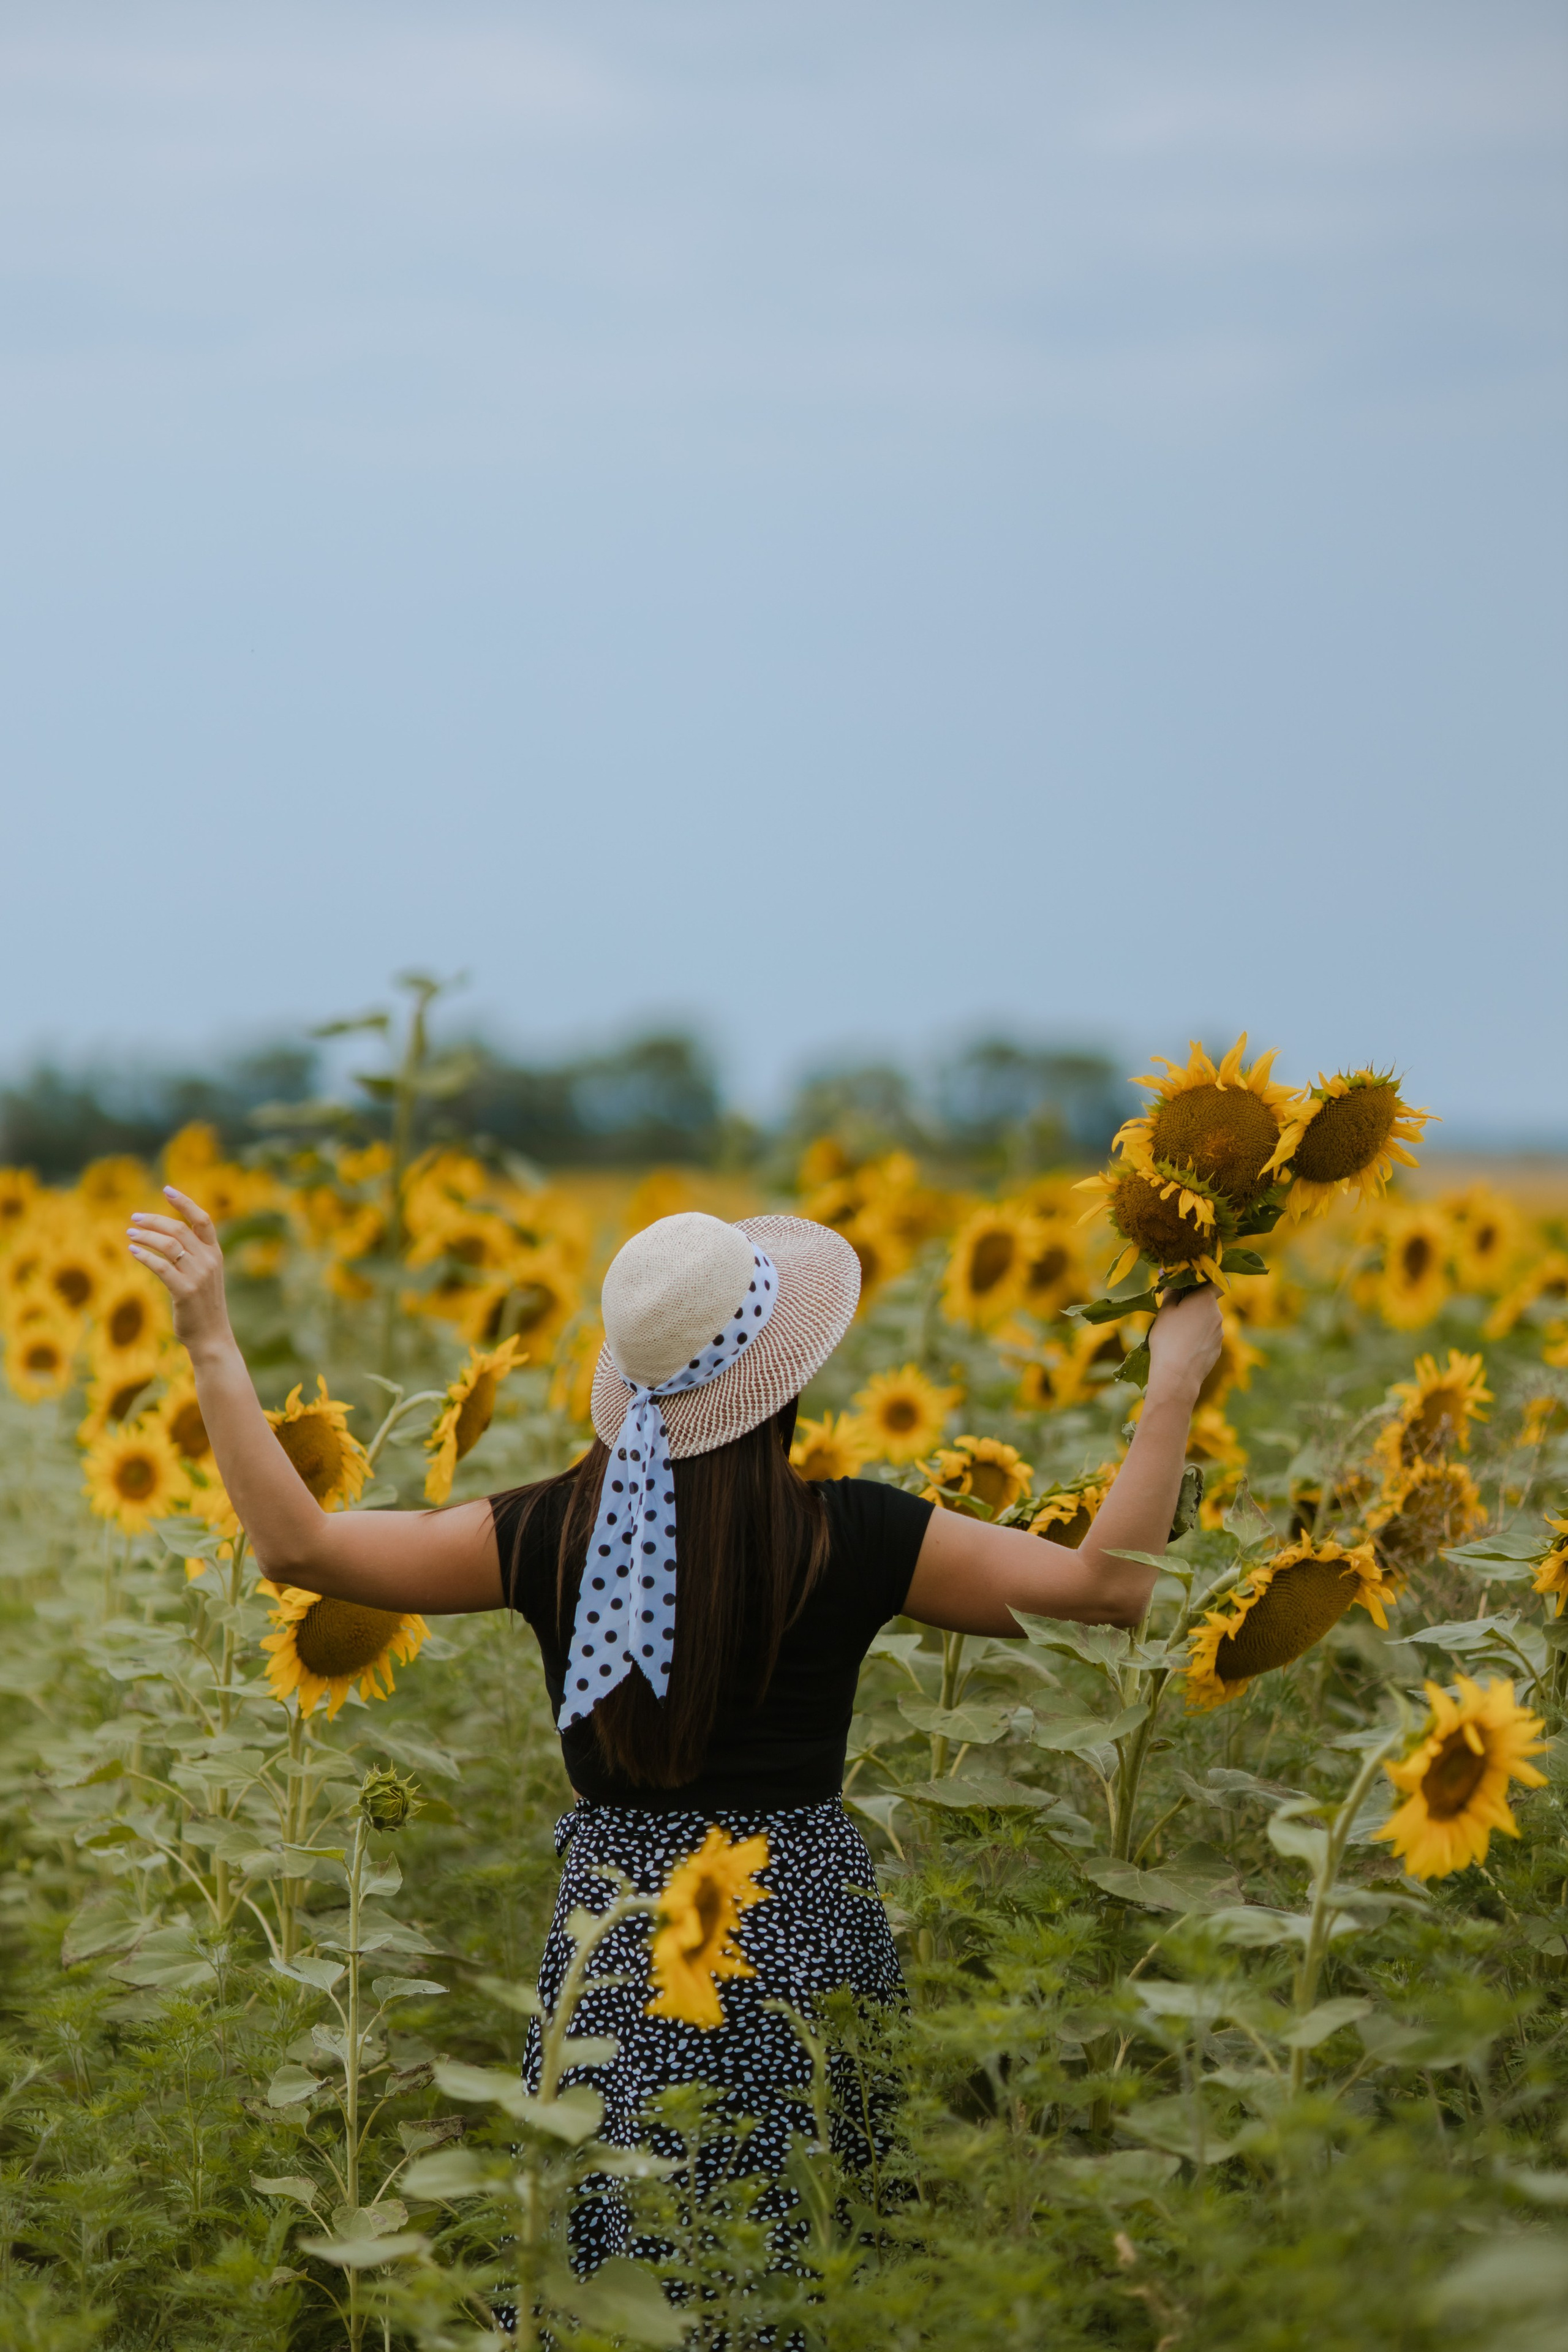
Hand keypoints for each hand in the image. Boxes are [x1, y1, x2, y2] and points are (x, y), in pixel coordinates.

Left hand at [128, 1190, 234, 1361]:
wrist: (211, 1337)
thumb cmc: (202, 1307)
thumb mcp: (204, 1276)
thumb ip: (193, 1256)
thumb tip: (167, 1237)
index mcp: (215, 1254)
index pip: (203, 1220)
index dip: (185, 1202)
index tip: (167, 1189)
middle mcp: (209, 1261)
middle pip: (179, 1229)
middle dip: (154, 1220)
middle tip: (134, 1218)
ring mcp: (198, 1276)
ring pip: (168, 1244)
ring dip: (146, 1236)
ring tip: (130, 1234)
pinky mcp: (185, 1290)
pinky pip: (161, 1266)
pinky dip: (144, 1256)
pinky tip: (133, 1252)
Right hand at [1145, 1283, 1222, 1402]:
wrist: (1177, 1376)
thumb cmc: (1168, 1339)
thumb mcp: (1165, 1311)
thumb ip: (1171, 1292)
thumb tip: (1170, 1275)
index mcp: (1206, 1300)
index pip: (1218, 1282)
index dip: (1207, 1281)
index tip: (1193, 1286)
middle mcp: (1218, 1315)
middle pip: (1209, 1303)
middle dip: (1195, 1305)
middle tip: (1176, 1312)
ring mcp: (1219, 1334)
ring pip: (1208, 1322)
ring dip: (1196, 1323)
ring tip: (1177, 1334)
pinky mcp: (1217, 1350)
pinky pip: (1208, 1338)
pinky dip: (1198, 1339)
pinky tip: (1183, 1348)